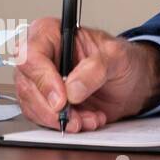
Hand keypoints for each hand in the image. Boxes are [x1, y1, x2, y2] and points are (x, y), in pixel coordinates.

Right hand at [12, 18, 159, 131]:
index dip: (43, 80)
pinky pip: (43, 119)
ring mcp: (40, 82)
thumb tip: (72, 89)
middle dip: (52, 108)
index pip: (31, 55)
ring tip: (88, 119)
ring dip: (61, 119)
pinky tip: (87, 120)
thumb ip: (96, 68)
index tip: (62, 99)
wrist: (132, 82)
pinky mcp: (45, 103)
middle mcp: (41, 57)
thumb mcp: (117, 57)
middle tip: (74, 118)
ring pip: (32, 106)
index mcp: (52, 34)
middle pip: (28, 86)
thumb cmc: (122, 60)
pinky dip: (65, 125)